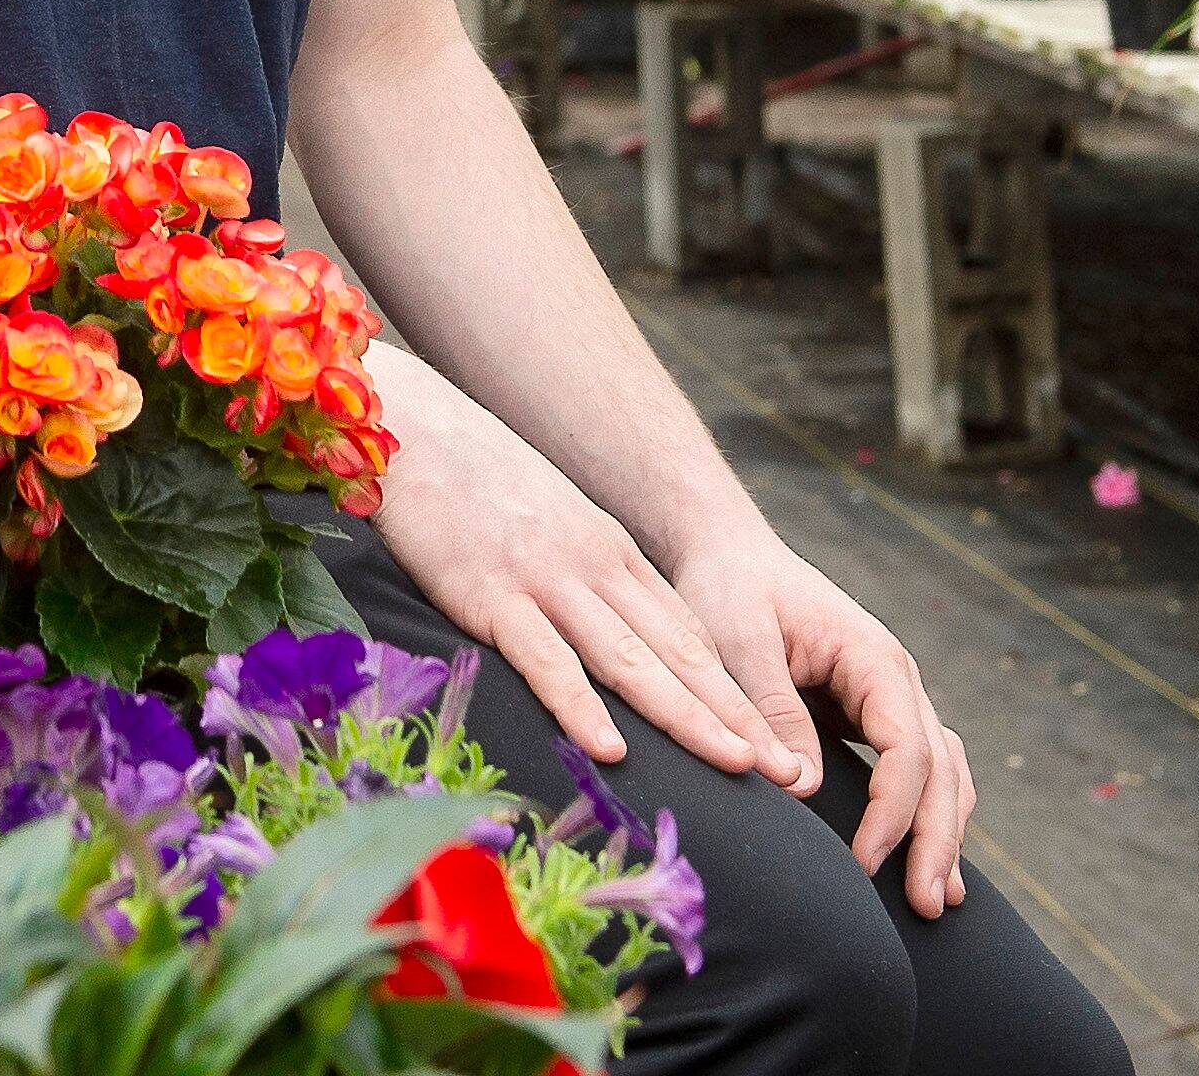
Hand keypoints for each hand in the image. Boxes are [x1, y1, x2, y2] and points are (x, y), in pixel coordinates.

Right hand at [366, 367, 808, 794]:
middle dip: (735, 715)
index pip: (687, 635)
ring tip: (734, 764)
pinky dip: (580, 707)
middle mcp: (593, 566)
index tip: (774, 744)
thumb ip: (582, 574)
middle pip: (677, 653)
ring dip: (685, 716)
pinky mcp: (490, 594)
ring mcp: (545, 579)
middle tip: (784, 772)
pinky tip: (609, 749)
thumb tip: (610, 633)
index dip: (736, 693)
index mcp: (610, 553)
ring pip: (629, 660)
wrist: (414, 426)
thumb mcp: (550, 521)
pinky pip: (545, 660)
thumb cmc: (472, 480)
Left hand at [662, 536, 978, 916]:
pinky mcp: (870, 716)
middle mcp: (895, 679)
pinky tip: (921, 861)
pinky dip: (925, 815)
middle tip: (924, 905)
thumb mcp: (738, 639)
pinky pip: (915, 771)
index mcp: (874, 657)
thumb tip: (802, 787)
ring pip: (941, 773)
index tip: (864, 862)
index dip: (892, 811)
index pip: (906, 747)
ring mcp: (889, 699)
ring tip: (934, 900)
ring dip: (942, 834)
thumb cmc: (729, 589)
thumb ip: (771, 708)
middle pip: (940, 768)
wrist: (727, 553)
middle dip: (936, 839)